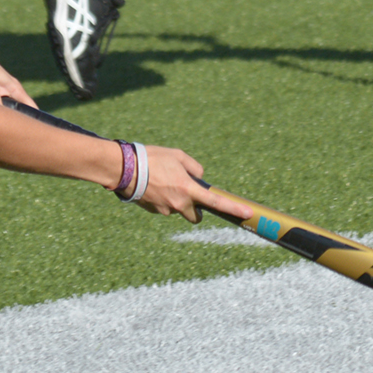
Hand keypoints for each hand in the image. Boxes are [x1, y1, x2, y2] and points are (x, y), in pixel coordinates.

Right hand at [131, 144, 250, 222]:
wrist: (125, 169)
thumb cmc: (153, 158)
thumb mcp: (178, 155)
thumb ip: (194, 167)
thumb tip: (199, 177)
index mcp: (189, 189)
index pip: (216, 203)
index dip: (233, 209)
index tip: (247, 213)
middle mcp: (179, 204)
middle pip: (196, 217)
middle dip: (196, 211)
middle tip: (189, 196)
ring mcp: (166, 210)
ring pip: (177, 209)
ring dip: (175, 200)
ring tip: (162, 182)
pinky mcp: (153, 210)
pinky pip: (163, 207)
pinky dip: (162, 199)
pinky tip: (153, 186)